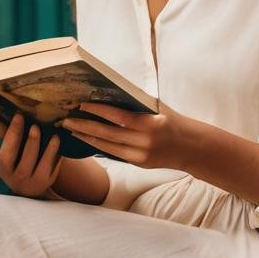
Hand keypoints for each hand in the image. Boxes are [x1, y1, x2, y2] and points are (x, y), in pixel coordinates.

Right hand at [0, 113, 61, 197]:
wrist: (25, 188)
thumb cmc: (15, 163)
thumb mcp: (8, 156)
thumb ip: (11, 141)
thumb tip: (18, 114)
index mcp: (3, 168)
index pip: (7, 150)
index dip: (13, 132)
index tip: (19, 116)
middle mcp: (16, 178)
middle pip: (25, 160)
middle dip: (31, 142)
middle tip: (35, 126)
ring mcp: (33, 182)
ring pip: (43, 166)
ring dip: (49, 150)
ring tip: (55, 136)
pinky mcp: (48, 182)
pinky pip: (54, 168)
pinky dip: (57, 155)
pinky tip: (61, 144)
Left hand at [64, 102, 191, 168]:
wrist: (192, 148)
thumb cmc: (174, 121)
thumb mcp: (158, 108)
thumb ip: (137, 104)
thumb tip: (109, 93)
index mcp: (151, 123)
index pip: (119, 116)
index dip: (99, 111)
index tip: (81, 105)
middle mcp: (145, 142)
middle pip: (108, 134)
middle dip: (85, 126)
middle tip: (66, 120)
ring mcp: (141, 156)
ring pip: (107, 147)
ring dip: (87, 138)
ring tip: (71, 129)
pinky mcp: (139, 164)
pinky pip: (114, 154)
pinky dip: (99, 146)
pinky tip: (87, 139)